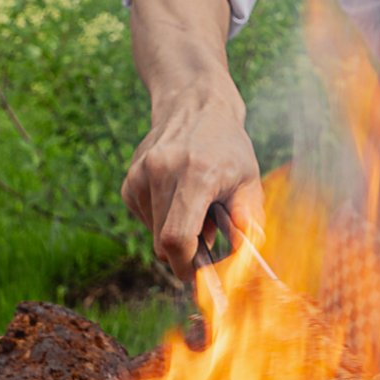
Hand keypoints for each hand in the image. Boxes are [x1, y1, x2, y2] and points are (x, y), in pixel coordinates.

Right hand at [121, 75, 264, 282]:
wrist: (195, 104)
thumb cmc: (228, 145)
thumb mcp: (249, 179)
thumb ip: (249, 221)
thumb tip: (246, 262)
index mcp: (195, 174)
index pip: (177, 237)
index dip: (186, 266)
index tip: (199, 275)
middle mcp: (161, 172)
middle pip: (162, 242)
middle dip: (185, 254)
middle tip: (206, 244)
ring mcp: (140, 175)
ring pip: (153, 233)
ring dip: (174, 234)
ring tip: (196, 210)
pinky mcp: (129, 179)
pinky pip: (145, 219)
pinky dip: (162, 219)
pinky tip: (177, 196)